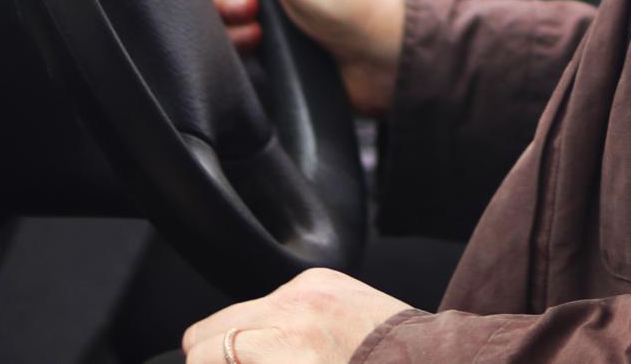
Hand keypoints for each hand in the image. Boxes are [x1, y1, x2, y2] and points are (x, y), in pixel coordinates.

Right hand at [182, 269, 410, 363]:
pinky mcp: (321, 276)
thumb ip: (256, 363)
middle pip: (212, 328)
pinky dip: (274, 320)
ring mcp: (307, 287)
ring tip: (266, 359)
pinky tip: (295, 342)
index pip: (208, 350)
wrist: (422, 361)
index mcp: (288, 348)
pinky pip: (274, 297)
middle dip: (212, 355)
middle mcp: (294, 310)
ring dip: (244, 338)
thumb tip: (222, 359)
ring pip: (239, 311)